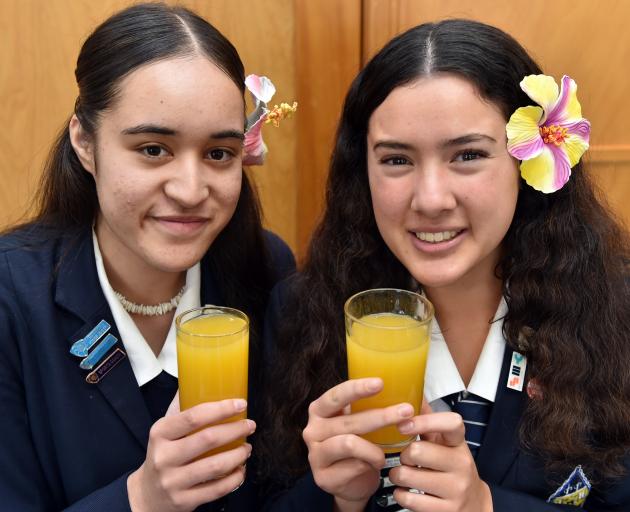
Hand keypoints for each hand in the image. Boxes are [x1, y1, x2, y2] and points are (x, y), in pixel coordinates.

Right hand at [127, 397, 254, 511]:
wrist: (146, 495)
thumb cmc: (163, 454)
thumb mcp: (164, 430)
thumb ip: (180, 407)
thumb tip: (195, 377)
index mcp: (160, 433)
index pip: (193, 416)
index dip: (221, 409)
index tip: (241, 404)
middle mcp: (164, 457)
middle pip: (208, 439)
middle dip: (236, 430)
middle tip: (250, 425)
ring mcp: (173, 481)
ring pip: (215, 466)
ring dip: (238, 455)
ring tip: (247, 448)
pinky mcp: (183, 501)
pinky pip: (217, 489)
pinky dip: (234, 478)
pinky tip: (240, 469)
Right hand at [302, 378, 414, 509]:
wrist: (348, 484)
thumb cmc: (356, 446)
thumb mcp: (356, 422)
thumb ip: (365, 407)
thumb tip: (398, 387)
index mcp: (319, 410)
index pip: (337, 395)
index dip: (357, 388)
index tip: (380, 383)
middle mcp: (312, 430)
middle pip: (350, 421)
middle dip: (382, 416)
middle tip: (406, 412)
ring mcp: (315, 454)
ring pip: (350, 444)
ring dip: (375, 449)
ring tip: (384, 454)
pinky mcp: (323, 477)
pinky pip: (354, 467)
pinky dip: (369, 465)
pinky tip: (372, 466)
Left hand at [388, 412, 491, 511]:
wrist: (473, 505)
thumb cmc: (451, 467)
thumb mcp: (445, 443)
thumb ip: (429, 421)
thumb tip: (412, 391)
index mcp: (459, 443)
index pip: (451, 422)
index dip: (424, 421)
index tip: (403, 424)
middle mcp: (461, 464)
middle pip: (417, 451)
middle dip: (402, 455)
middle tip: (405, 459)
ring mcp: (456, 489)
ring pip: (408, 476)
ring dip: (397, 476)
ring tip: (402, 475)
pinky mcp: (447, 511)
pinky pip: (408, 499)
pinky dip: (400, 495)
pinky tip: (405, 491)